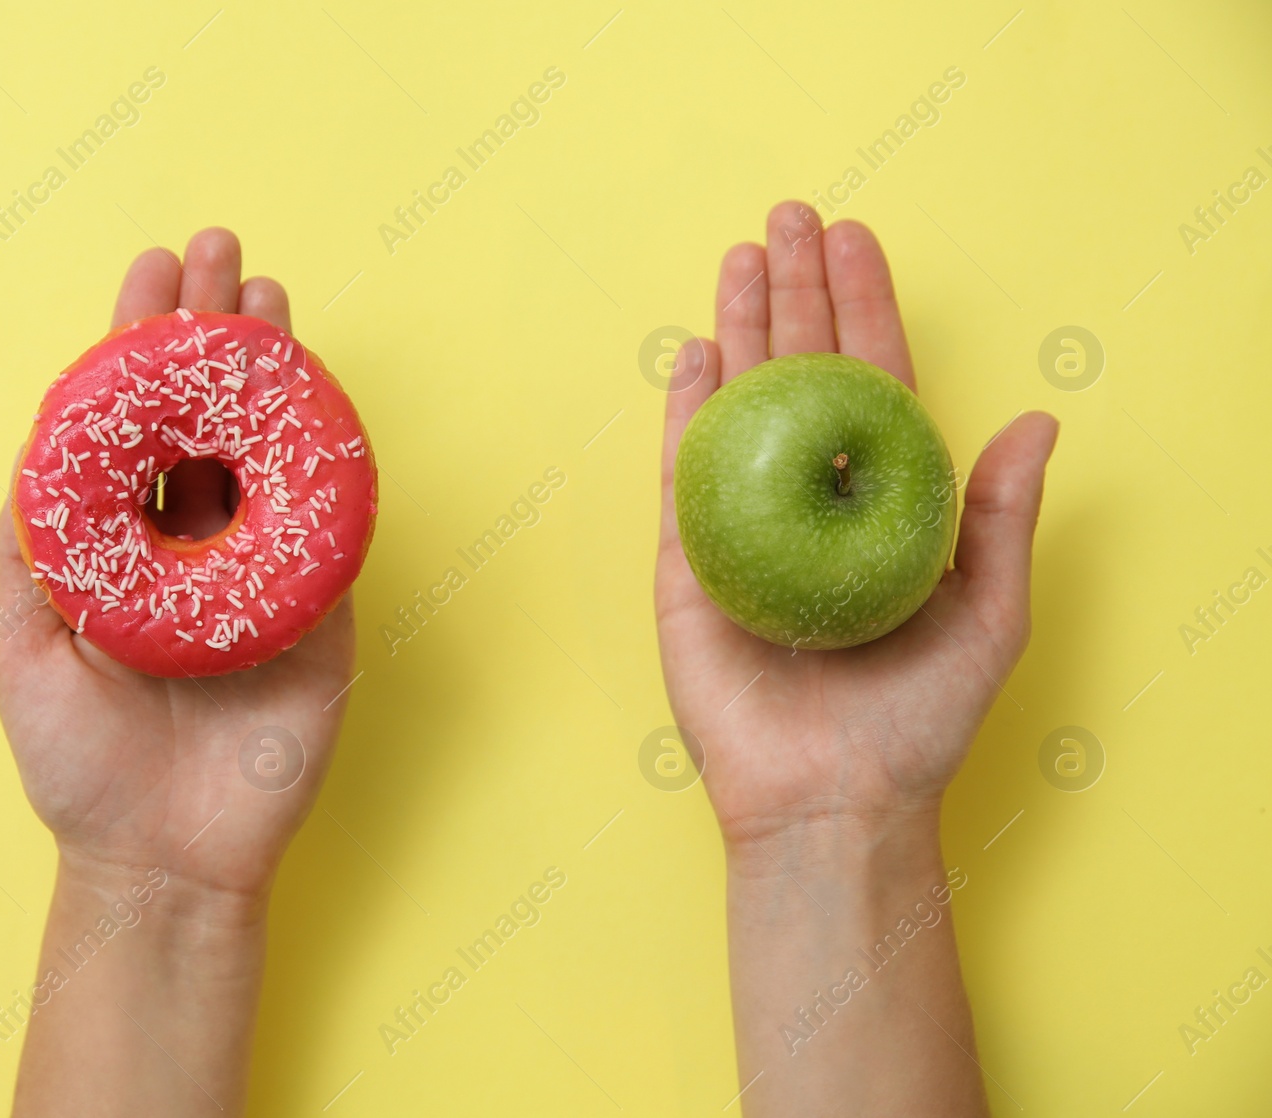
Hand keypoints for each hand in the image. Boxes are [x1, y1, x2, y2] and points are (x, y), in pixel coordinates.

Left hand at [0, 227, 355, 909]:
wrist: (164, 862)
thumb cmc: (79, 771)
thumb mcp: (21, 657)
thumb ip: (24, 561)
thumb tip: (26, 463)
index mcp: (127, 549)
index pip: (136, 426)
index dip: (141, 347)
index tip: (150, 275)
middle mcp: (198, 546)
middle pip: (210, 417)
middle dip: (215, 332)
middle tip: (221, 251)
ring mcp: (265, 573)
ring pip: (272, 452)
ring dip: (276, 372)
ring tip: (270, 297)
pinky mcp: (321, 613)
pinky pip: (329, 528)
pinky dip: (328, 460)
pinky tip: (321, 397)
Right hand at [656, 202, 1058, 849]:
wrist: (829, 800)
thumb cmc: (916, 719)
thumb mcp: (988, 613)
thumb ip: (1004, 514)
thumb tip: (1040, 418)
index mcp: (880, 505)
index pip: (870, 383)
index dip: (864, 308)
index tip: (853, 239)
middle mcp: (811, 501)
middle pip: (800, 374)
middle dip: (794, 293)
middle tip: (786, 218)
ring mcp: (745, 526)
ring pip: (739, 405)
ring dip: (738, 327)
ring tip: (738, 258)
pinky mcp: (688, 562)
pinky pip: (683, 471)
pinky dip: (687, 410)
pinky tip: (696, 351)